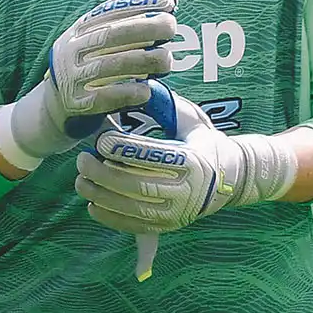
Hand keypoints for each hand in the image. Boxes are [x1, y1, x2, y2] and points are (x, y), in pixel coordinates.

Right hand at [0, 0, 178, 168]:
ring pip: (109, 66)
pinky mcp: (76, 104)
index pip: (110, 11)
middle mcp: (72, 50)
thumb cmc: (91, 70)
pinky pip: (105, 97)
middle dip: (145, 28)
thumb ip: (128, 27)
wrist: (54, 109)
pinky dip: (129, 92)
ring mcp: (71, 77)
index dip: (140, 4)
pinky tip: (146, 90)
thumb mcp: (99, 43)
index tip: (168, 2)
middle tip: (171, 28)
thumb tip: (169, 2)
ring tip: (165, 62)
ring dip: (143, 61)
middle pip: (110, 35)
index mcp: (80, 30)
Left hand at [75, 82, 299, 235]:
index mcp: (193, 161)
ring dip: (100, 194)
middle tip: (83, 159)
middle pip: (135, 184)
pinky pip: (133, 226)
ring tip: (81, 180)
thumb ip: (164, 105)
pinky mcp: (167, 226)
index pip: (150, 156)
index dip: (122, 148)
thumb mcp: (190, 120)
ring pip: (130, 208)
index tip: (101, 140)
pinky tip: (93, 203)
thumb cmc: (204, 142)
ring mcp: (177, 212)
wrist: (231, 178)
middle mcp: (186, 190)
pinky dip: (109, 216)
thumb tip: (136, 86)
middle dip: (102, 172)